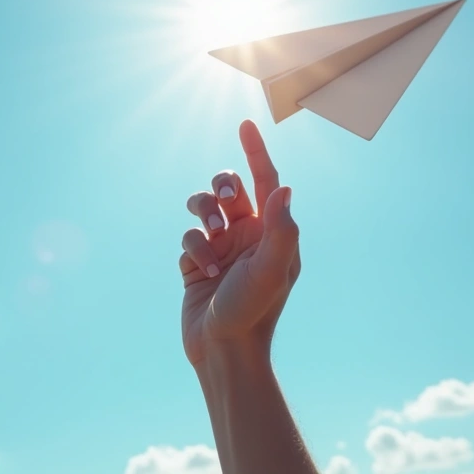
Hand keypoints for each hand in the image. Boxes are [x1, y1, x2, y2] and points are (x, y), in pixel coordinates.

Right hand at [178, 119, 300, 366]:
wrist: (224, 350)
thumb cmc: (254, 311)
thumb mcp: (272, 269)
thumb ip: (280, 228)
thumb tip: (284, 188)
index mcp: (272, 232)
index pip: (266, 181)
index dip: (256, 151)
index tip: (246, 124)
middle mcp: (247, 234)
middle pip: (229, 187)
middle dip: (222, 185)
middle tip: (225, 199)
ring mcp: (221, 247)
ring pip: (203, 207)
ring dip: (203, 218)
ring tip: (211, 243)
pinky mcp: (196, 260)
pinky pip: (188, 235)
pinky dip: (194, 249)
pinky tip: (202, 272)